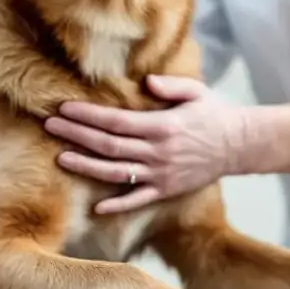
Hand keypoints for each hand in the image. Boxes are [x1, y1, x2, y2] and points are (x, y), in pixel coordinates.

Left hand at [44, 75, 243, 213]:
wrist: (240, 145)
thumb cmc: (214, 114)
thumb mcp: (195, 92)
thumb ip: (170, 86)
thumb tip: (146, 82)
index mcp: (161, 126)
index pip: (115, 121)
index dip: (87, 116)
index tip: (64, 109)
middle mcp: (157, 152)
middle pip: (108, 145)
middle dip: (76, 135)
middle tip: (49, 126)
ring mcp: (161, 174)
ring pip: (116, 173)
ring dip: (86, 166)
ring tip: (60, 158)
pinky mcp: (167, 190)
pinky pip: (138, 199)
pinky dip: (118, 205)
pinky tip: (96, 207)